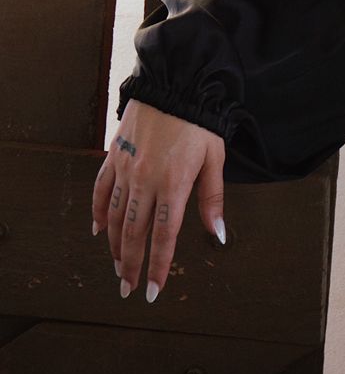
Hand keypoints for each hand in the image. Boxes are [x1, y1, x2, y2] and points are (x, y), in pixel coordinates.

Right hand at [91, 99, 227, 302]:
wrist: (175, 84)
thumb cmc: (200, 122)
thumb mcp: (215, 159)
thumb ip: (213, 199)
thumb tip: (218, 233)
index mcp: (174, 184)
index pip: (164, 236)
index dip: (159, 266)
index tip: (154, 290)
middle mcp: (145, 180)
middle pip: (133, 233)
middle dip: (131, 265)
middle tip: (129, 288)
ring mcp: (126, 169)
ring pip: (113, 217)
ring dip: (114, 246)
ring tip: (117, 267)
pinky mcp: (114, 156)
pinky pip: (101, 190)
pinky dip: (97, 213)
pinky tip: (97, 230)